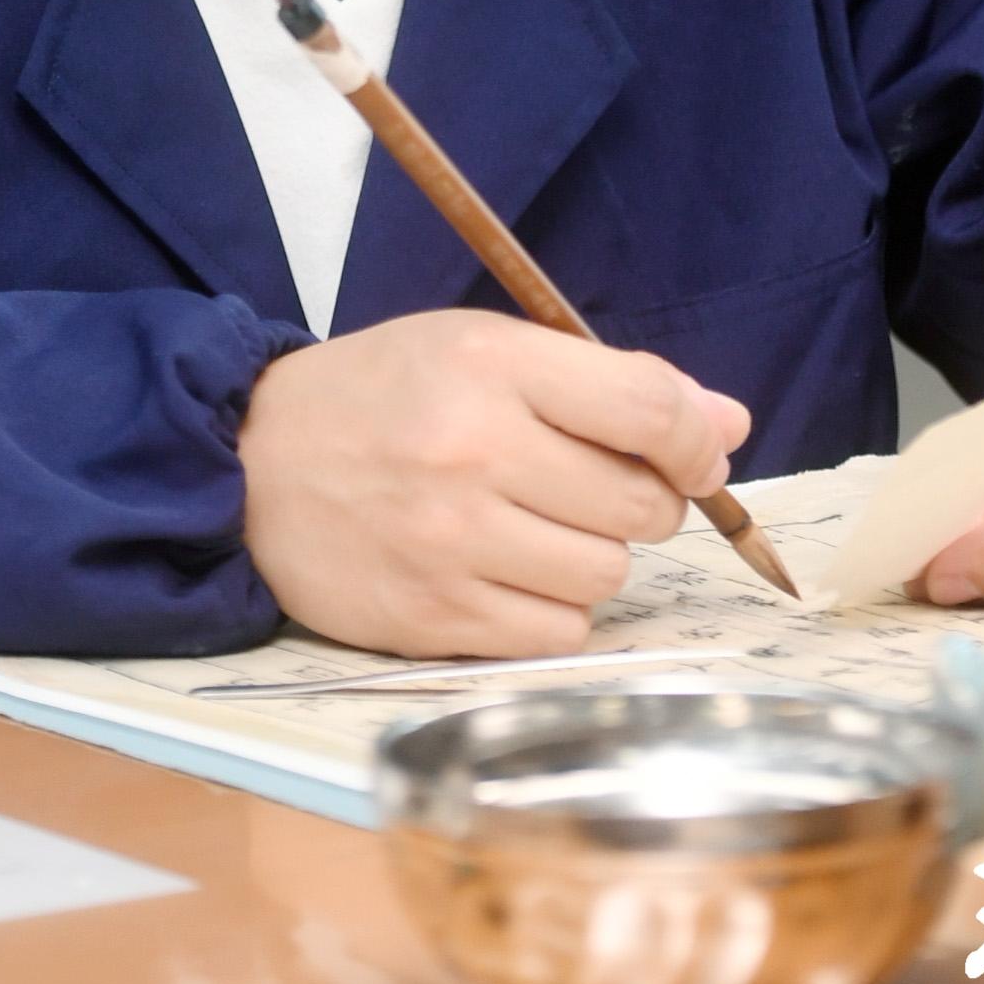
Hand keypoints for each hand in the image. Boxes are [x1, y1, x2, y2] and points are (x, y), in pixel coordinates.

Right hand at [239, 309, 749, 657]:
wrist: (254, 464)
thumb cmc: (384, 396)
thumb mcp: (483, 350)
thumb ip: (608, 385)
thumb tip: (730, 424)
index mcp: (491, 364)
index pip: (647, 409)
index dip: (698, 440)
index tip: (701, 456)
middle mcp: (475, 451)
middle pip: (639, 504)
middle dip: (640, 500)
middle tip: (587, 484)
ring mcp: (452, 542)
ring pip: (606, 575)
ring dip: (594, 557)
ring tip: (539, 526)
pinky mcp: (434, 619)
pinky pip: (558, 633)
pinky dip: (553, 609)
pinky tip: (509, 572)